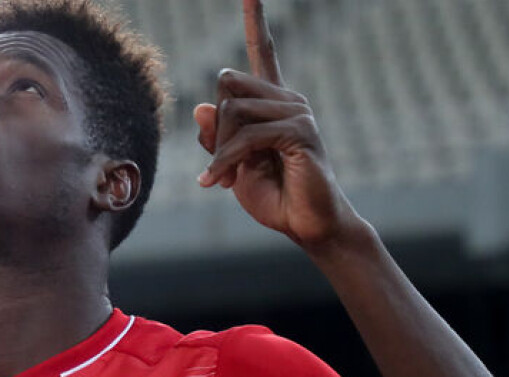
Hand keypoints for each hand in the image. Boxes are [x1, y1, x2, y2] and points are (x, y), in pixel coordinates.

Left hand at [194, 0, 357, 248]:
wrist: (306, 225)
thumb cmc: (272, 196)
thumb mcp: (232, 165)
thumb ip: (217, 137)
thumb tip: (202, 106)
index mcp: (271, 102)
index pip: (263, 51)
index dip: (256, 20)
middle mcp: (287, 99)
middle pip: (228, 84)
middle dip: (216, 128)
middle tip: (220, 166)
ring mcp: (297, 112)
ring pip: (232, 110)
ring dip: (221, 152)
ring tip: (225, 179)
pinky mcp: (300, 131)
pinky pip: (245, 136)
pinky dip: (226, 162)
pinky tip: (220, 183)